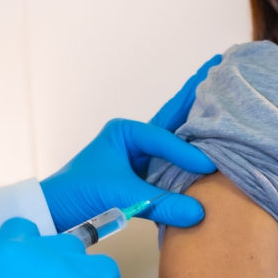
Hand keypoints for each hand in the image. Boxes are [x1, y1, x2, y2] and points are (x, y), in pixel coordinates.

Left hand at [40, 54, 221, 231]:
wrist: (57, 212)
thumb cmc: (79, 193)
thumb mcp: (120, 194)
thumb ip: (161, 204)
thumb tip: (198, 212)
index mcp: (125, 132)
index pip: (163, 138)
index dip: (186, 152)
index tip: (207, 166)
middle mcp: (135, 138)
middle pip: (173, 116)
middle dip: (195, 95)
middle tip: (218, 65)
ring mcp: (141, 154)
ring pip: (176, 132)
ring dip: (197, 116)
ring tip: (220, 93)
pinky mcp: (146, 173)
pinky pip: (175, 158)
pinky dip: (193, 148)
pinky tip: (210, 137)